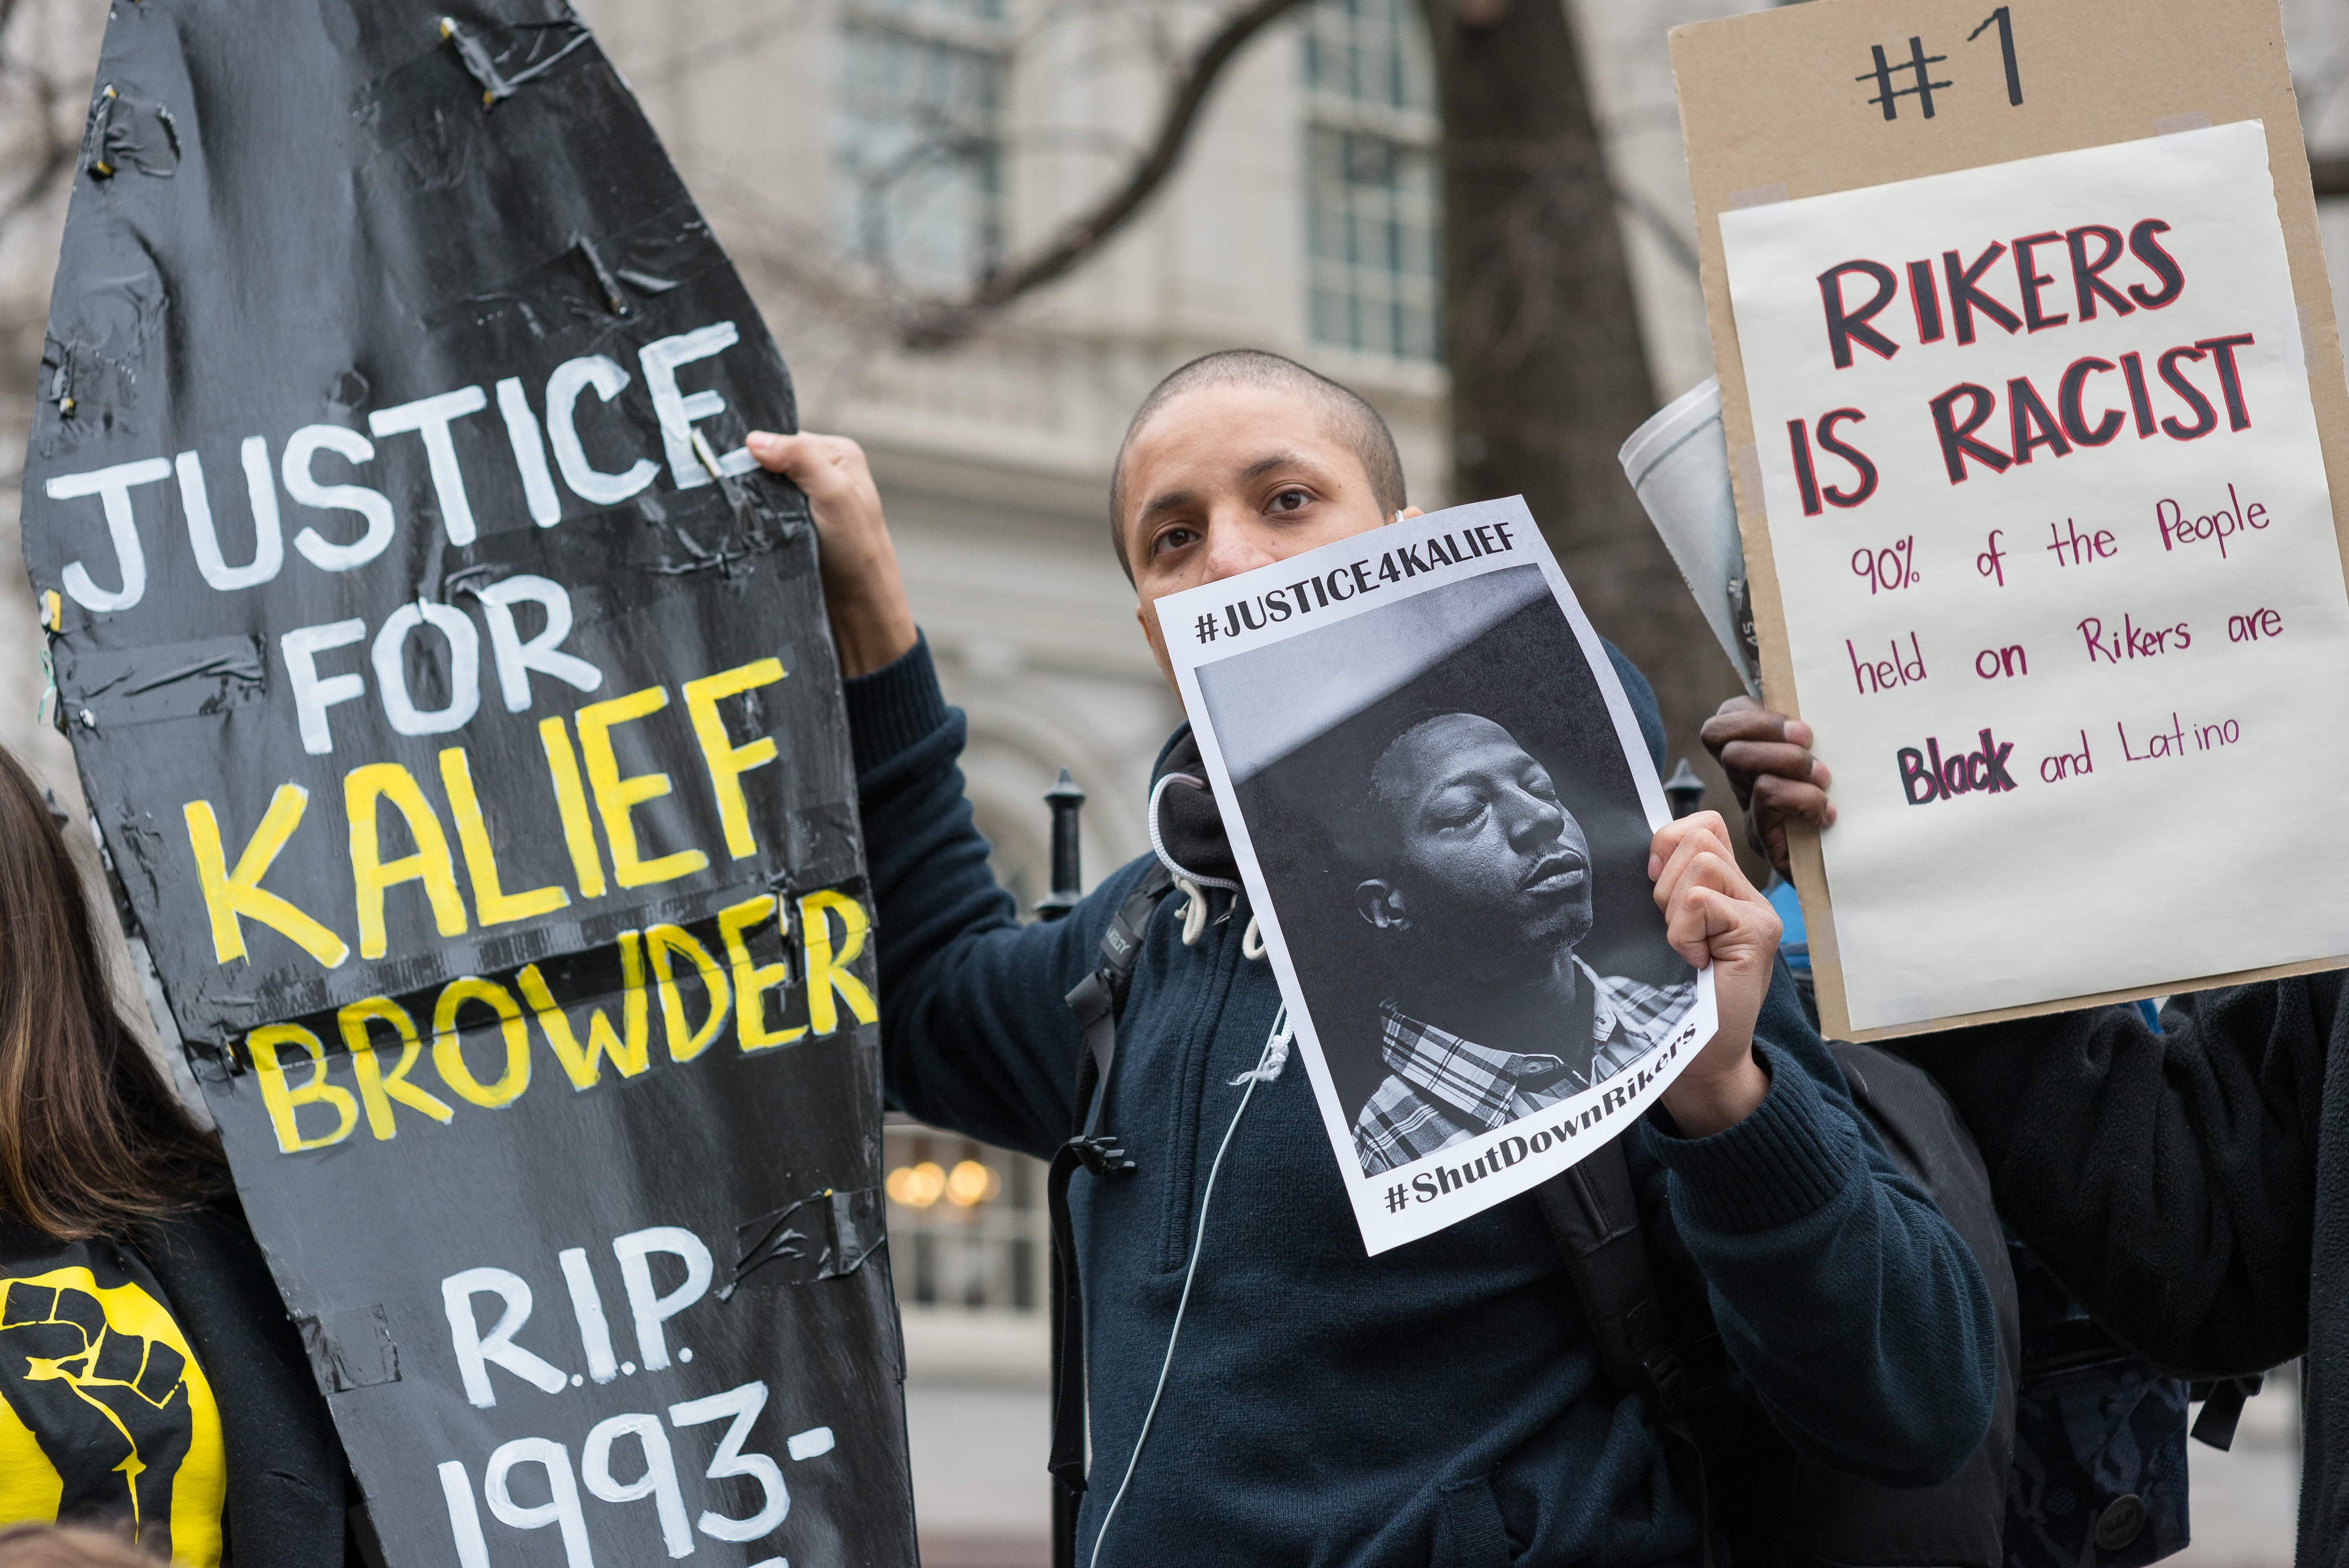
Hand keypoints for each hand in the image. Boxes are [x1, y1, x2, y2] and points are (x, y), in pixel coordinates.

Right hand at [746, 431, 918, 677]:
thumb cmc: (858, 551)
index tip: (735, 469)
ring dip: (750, 507)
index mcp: (838, 455)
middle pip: (770, 466)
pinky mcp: (794, 532)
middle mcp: (824, 476)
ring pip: (763, 494)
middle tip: (736, 498)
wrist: (858, 608)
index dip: (759, 453)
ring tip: (742, 519)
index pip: (784, 440)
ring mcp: (807, 506)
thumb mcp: (834, 493)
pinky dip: (753, 526)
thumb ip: (800, 458)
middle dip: (752, 481)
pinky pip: (763, 520)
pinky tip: (745, 533)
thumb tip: (755, 440)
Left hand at [1648, 811, 1779, 1136]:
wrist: (1700, 1057)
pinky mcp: (1758, 934)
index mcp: (1725, 887)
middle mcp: (1748, 894)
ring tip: (1685, 946)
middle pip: (1698, 835)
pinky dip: (1683, 931)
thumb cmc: (1675, 996)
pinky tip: (1695, 960)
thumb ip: (1664, 888)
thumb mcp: (1664, 929)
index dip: (1668, 843)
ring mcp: (1759, 912)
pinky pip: (1702, 901)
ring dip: (1675, 908)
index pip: (1701, 824)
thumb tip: (1645, 851)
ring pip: (1701, 863)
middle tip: (1673, 929)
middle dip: (1667, 880)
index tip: (1654, 885)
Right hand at [1699, 696, 1835, 878]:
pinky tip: (1827, 813)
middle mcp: (1742, 782)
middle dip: (1768, 729)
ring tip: (1825, 780)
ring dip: (1790, 763)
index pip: (1723, 721)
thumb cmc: (1848, 806)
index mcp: (1754, 756)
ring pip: (1739, 761)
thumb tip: (1818, 689)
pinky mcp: (1764, 841)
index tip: (1801, 725)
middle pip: (1717, 734)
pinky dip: (1804, 798)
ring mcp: (1748, 812)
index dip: (1750, 714)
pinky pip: (1768, 799)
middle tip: (1810, 742)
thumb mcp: (1829, 757)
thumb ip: (1814, 731)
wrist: (1857, 869)